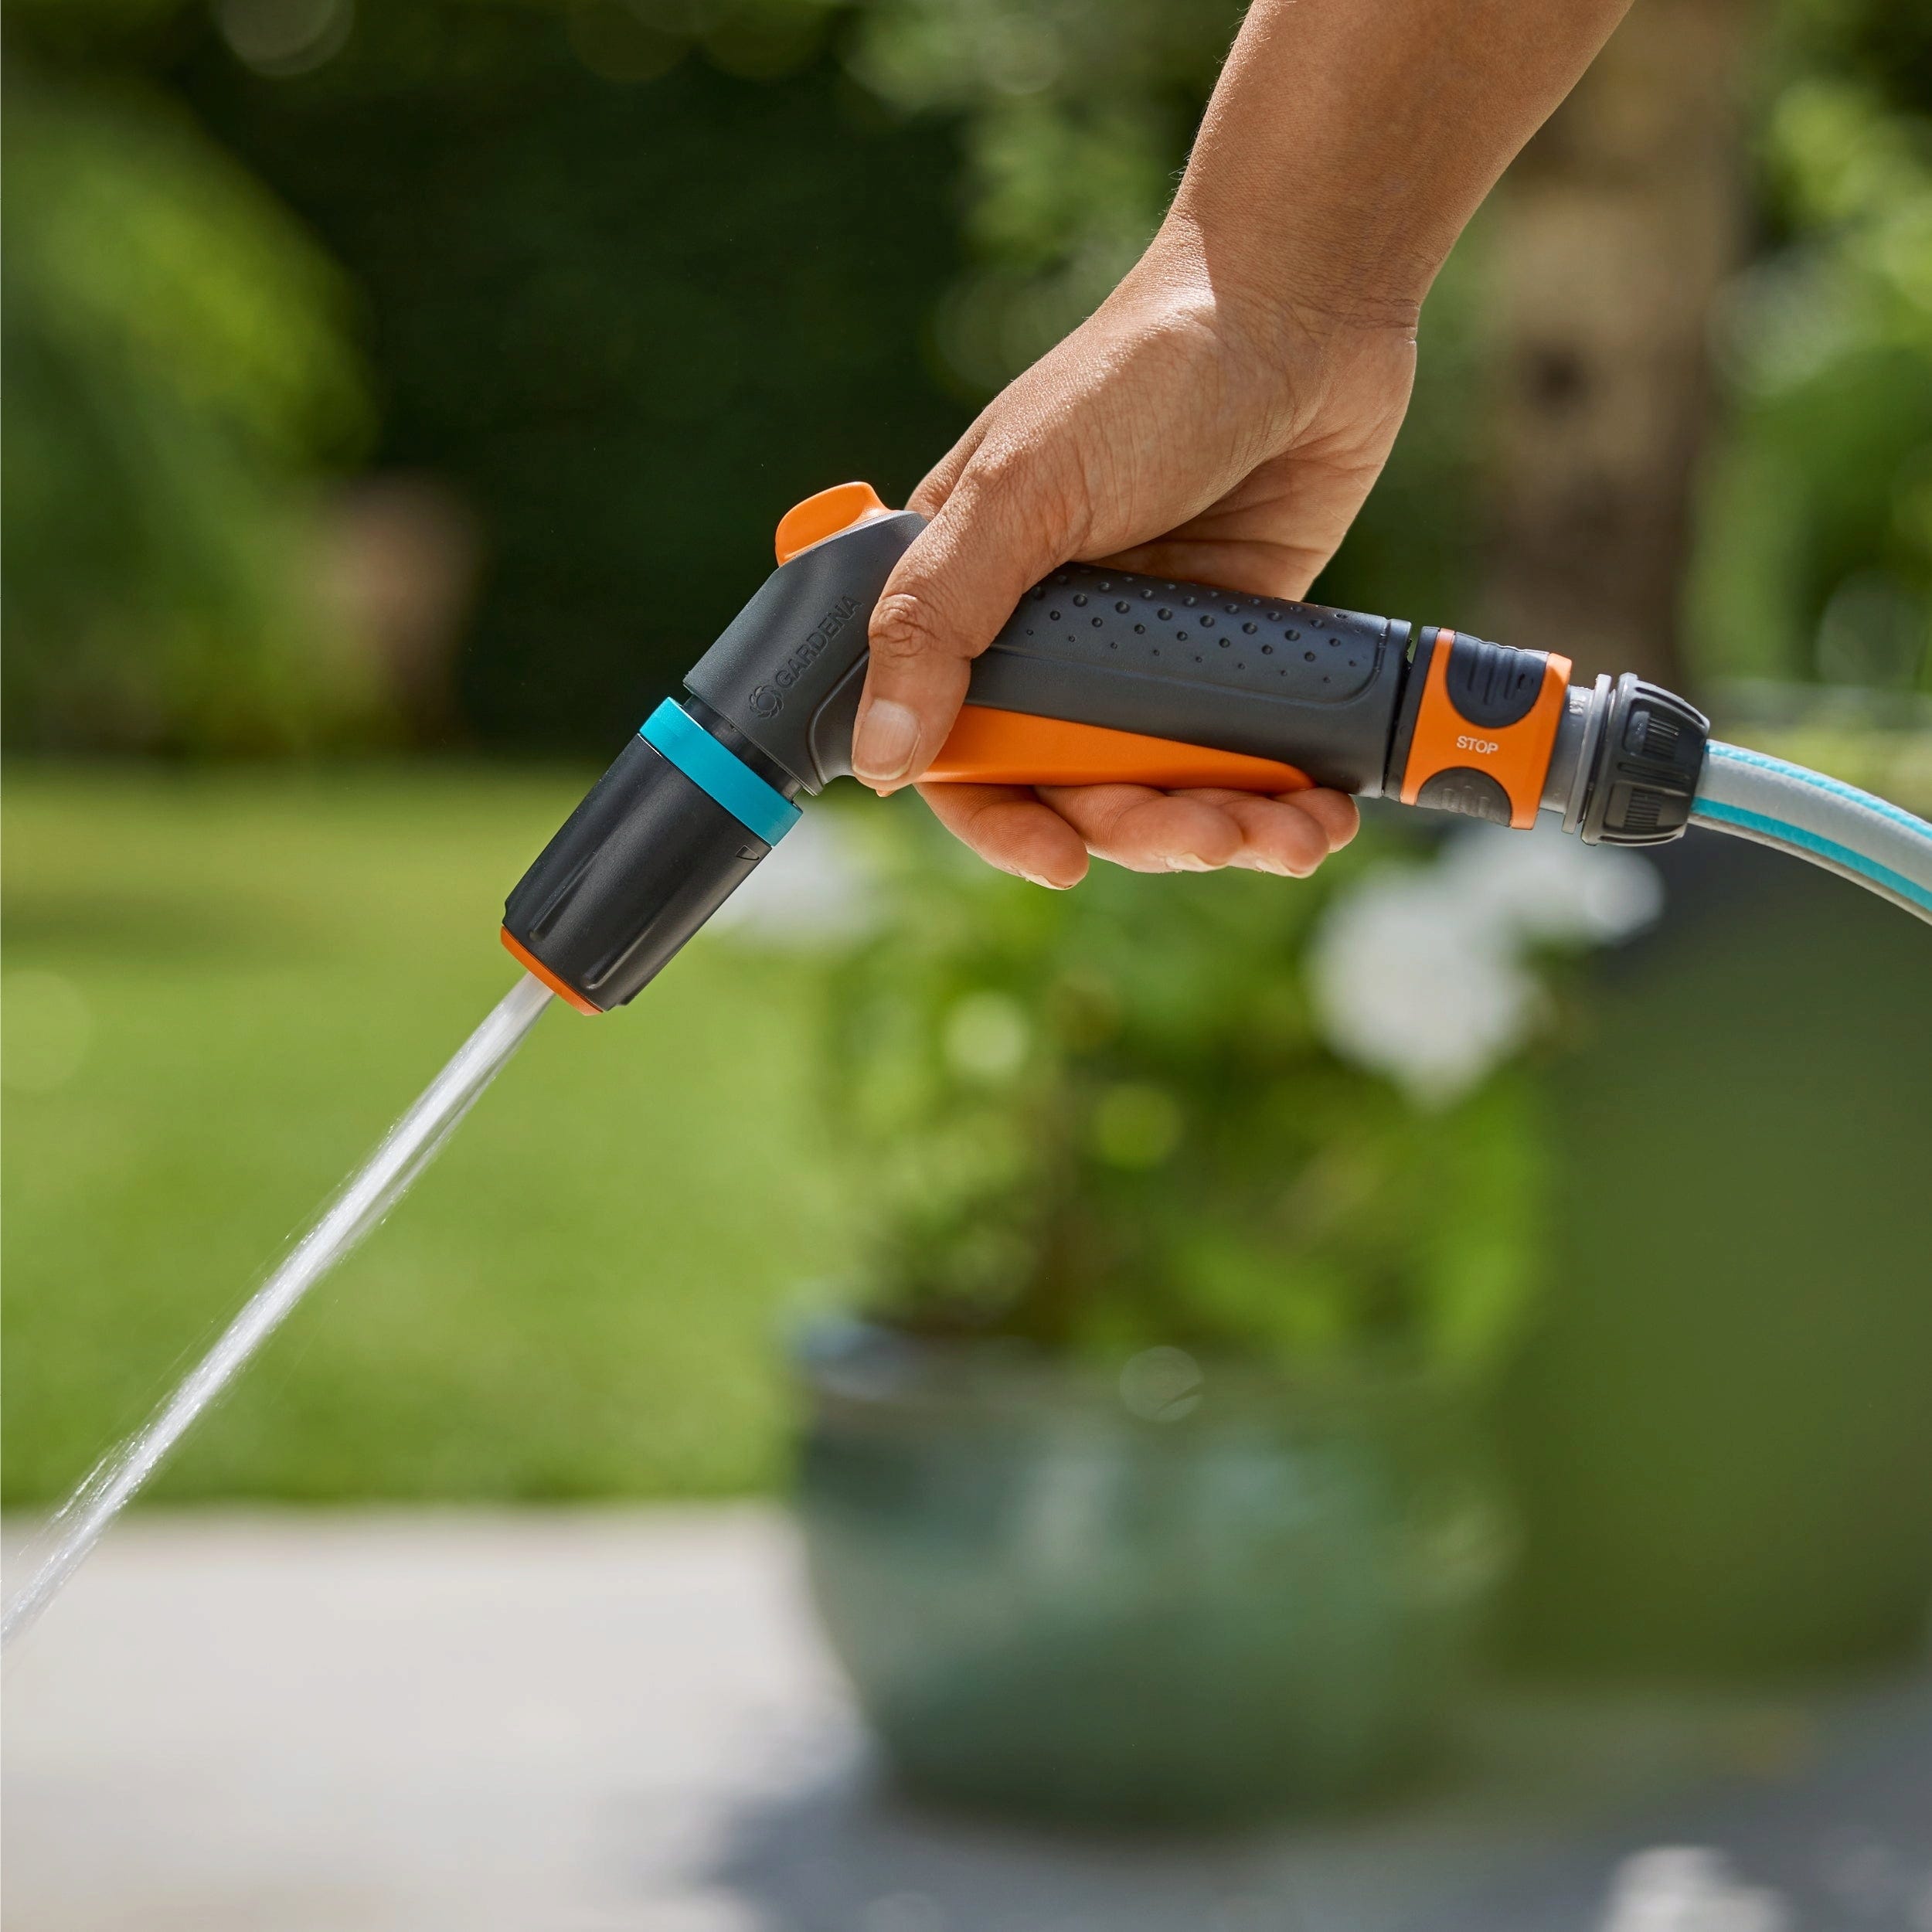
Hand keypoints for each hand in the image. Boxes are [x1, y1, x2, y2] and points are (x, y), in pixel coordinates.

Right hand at [850, 236, 1414, 885]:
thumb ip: (938, 621)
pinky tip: (1318, 817)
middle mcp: (1057, 642)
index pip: (960, 751)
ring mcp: (1150, 652)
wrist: (1305, 307)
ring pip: (1168, 789)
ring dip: (1221, 831)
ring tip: (1282, 832)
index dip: (1001, 820)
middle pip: (1076, 791)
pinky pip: (1249, 756)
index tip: (1062, 860)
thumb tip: (880, 764)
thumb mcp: (1021, 492)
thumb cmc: (1142, 376)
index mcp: (974, 603)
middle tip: (1202, 831)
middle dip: (1140, 831)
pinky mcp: (1239, 651)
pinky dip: (1283, 801)